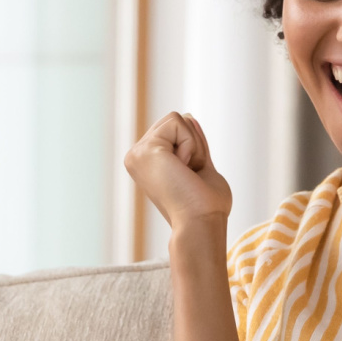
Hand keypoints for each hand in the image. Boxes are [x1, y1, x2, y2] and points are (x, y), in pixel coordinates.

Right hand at [125, 111, 232, 232]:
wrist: (201, 223)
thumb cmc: (205, 206)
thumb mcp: (200, 166)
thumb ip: (193, 144)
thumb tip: (189, 118)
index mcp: (146, 162)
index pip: (176, 130)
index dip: (195, 147)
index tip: (191, 176)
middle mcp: (136, 157)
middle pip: (176, 120)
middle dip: (194, 143)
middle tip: (190, 175)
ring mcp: (137, 153)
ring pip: (177, 118)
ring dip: (193, 145)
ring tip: (186, 173)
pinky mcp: (145, 149)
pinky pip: (178, 122)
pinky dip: (191, 145)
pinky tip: (183, 168)